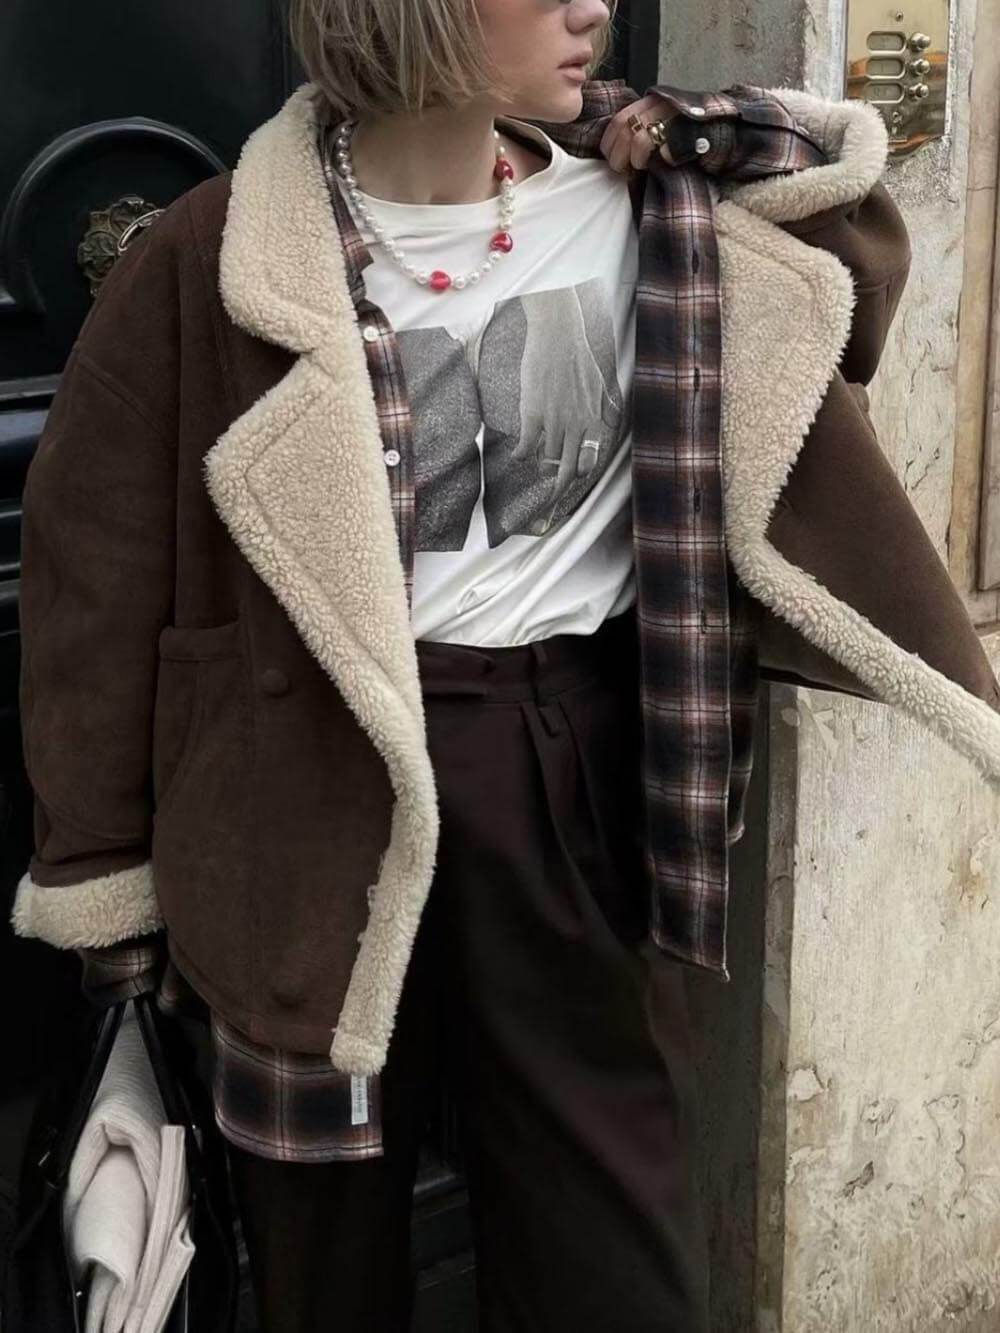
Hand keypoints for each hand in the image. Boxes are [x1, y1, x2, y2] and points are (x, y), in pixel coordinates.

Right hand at [511, 288, 615, 508]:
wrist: (557, 336)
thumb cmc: (578, 357)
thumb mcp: (599, 383)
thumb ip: (605, 405)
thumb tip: (613, 416)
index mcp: (592, 421)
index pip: (589, 462)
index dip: (578, 476)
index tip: (569, 481)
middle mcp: (576, 426)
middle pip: (569, 471)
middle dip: (557, 490)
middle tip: (548, 501)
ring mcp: (555, 421)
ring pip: (548, 460)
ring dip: (539, 466)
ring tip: (534, 463)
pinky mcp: (534, 413)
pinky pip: (527, 447)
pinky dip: (521, 456)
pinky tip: (517, 456)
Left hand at [598, 94, 680, 176]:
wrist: (719, 130)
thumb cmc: (686, 134)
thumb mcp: (661, 123)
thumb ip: (641, 129)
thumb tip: (616, 152)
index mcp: (651, 102)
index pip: (619, 119)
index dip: (608, 141)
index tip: (609, 156)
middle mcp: (658, 105)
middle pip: (622, 128)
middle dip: (615, 153)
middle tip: (619, 168)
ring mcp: (668, 117)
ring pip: (634, 138)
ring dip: (630, 159)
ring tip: (637, 167)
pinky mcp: (678, 131)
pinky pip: (651, 146)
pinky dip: (644, 159)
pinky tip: (649, 164)